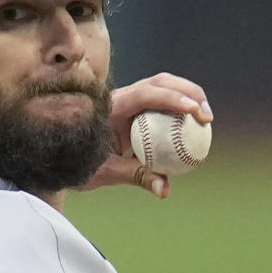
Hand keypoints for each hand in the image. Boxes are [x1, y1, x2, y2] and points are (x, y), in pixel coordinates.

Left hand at [77, 73, 213, 197]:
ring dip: (188, 97)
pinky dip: (180, 109)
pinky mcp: (136, 107)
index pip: (146, 94)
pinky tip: (194, 126)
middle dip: (189, 93)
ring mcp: (130, 99)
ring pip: (164, 87)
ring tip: (206, 119)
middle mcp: (122, 96)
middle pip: (161, 82)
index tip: (193, 111)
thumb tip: (165, 190)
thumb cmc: (81, 165)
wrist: (64, 156)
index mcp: (111, 106)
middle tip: (206, 117)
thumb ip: (138, 177)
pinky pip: (162, 103)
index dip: (172, 99)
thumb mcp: (108, 173)